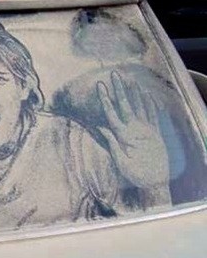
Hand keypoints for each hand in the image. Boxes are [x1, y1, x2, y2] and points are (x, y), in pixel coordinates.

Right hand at [97, 71, 169, 188]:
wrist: (157, 182)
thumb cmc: (136, 174)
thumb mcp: (120, 161)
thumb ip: (112, 143)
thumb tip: (101, 127)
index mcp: (125, 136)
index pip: (112, 113)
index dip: (105, 98)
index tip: (100, 86)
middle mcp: (137, 129)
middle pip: (126, 105)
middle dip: (119, 89)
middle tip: (114, 75)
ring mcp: (149, 130)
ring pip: (140, 106)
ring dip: (134, 92)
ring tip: (130, 79)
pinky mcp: (157, 133)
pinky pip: (154, 115)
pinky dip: (150, 104)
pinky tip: (147, 94)